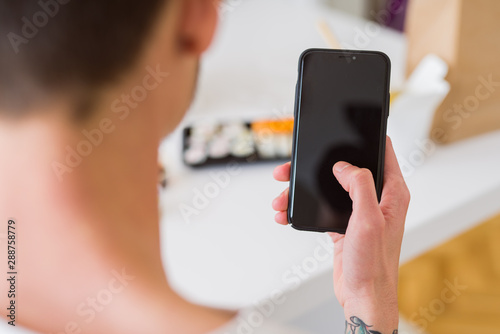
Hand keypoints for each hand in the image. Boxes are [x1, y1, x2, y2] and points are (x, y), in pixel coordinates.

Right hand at [272, 137, 409, 332]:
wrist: (363, 296)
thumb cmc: (374, 263)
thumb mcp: (369, 220)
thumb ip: (359, 186)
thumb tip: (343, 165)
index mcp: (391, 192)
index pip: (382, 152)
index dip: (365, 136)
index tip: (345, 124)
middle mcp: (375, 198)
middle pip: (344, 168)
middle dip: (317, 165)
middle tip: (293, 165)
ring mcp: (357, 210)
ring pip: (327, 186)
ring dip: (303, 188)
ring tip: (281, 195)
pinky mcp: (342, 222)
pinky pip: (319, 206)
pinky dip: (302, 206)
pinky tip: (286, 211)